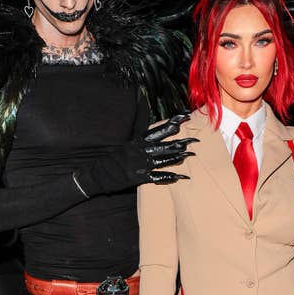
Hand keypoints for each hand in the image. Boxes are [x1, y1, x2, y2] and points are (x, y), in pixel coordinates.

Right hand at [73, 112, 196, 194]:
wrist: (98, 174)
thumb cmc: (113, 160)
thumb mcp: (126, 145)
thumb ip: (139, 139)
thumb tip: (150, 131)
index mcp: (138, 142)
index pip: (158, 130)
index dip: (172, 123)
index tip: (184, 117)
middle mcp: (141, 151)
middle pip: (165, 145)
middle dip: (181, 141)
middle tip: (195, 139)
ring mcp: (142, 164)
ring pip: (164, 159)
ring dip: (179, 157)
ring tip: (191, 154)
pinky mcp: (141, 177)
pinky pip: (158, 177)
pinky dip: (170, 177)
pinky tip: (181, 177)